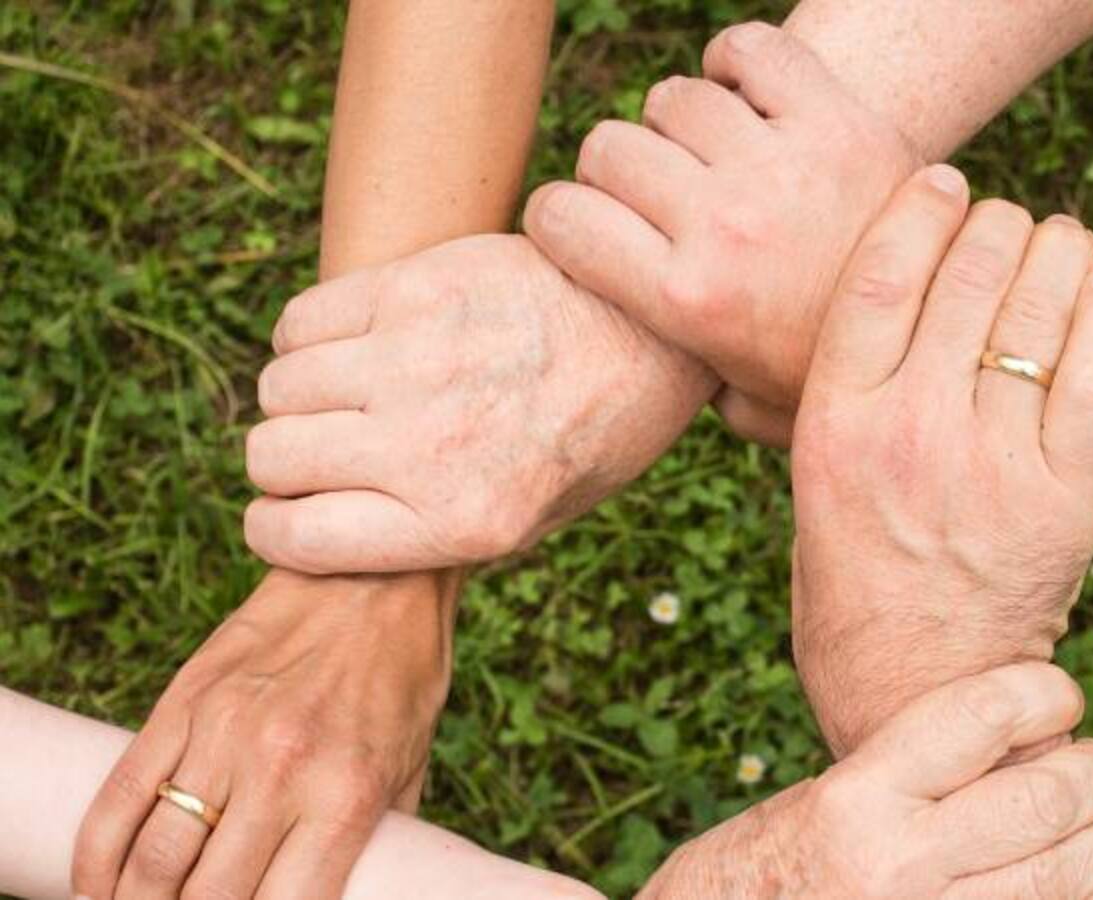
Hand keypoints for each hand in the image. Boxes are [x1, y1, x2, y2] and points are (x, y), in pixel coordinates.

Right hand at [72, 569, 456, 899]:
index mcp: (348, 795)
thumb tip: (353, 893)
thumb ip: (377, 838)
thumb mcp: (411, 764)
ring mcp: (225, 732)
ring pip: (154, 861)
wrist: (375, 574)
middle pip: (208, 899)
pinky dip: (98, 858)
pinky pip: (121, 795)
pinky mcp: (184, 699)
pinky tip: (99, 886)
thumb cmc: (403, 674)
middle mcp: (281, 769)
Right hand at [244, 233, 712, 573]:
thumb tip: (327, 529)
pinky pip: (301, 321)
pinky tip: (353, 345)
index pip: (294, 539)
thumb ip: (431, 533)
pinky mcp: (415, 287)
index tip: (286, 514)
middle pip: (272, 458)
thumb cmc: (593, 432)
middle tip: (326, 450)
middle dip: (285, 463)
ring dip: (298, 398)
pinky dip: (307, 339)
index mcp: (463, 521)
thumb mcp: (534, 518)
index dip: (276, 529)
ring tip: (347, 394)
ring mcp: (417, 360)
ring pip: (279, 387)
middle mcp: (430, 445)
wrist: (651, 328)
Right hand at [524, 22, 919, 446]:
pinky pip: (750, 51)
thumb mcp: (744, 405)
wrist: (949, 329)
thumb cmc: (831, 372)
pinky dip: (734, 63)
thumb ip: (677, 383)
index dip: (556, 218)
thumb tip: (634, 367)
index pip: (561, 218)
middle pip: (608, 148)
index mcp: (686, 301)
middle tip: (649, 197)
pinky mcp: (837, 119)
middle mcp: (723, 226)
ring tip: (705, 157)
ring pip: (672, 98)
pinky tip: (743, 99)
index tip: (577, 226)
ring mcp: (781, 166)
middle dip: (612, 173)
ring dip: (675, 125)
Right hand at [639, 664, 1092, 898]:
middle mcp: (897, 862)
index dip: (1041, 691)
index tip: (1058, 692)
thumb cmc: (771, 866)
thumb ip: (912, 777)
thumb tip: (1014, 749)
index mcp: (856, 797)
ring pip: (1070, 871)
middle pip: (1043, 797)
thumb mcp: (829, 801)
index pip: (977, 716)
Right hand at [787, 165, 1092, 754]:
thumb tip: (797, 339)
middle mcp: (909, 433)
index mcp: (834, 426)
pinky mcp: (1065, 495)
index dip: (915, 212)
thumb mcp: (805, 488)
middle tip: (1000, 216)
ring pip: (1036, 311)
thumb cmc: (849, 582)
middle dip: (992, 222)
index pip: (876, 282)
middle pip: (965, 278)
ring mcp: (991, 463)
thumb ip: (805, 410)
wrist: (918, 682)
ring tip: (1053, 240)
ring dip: (1054, 251)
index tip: (940, 180)